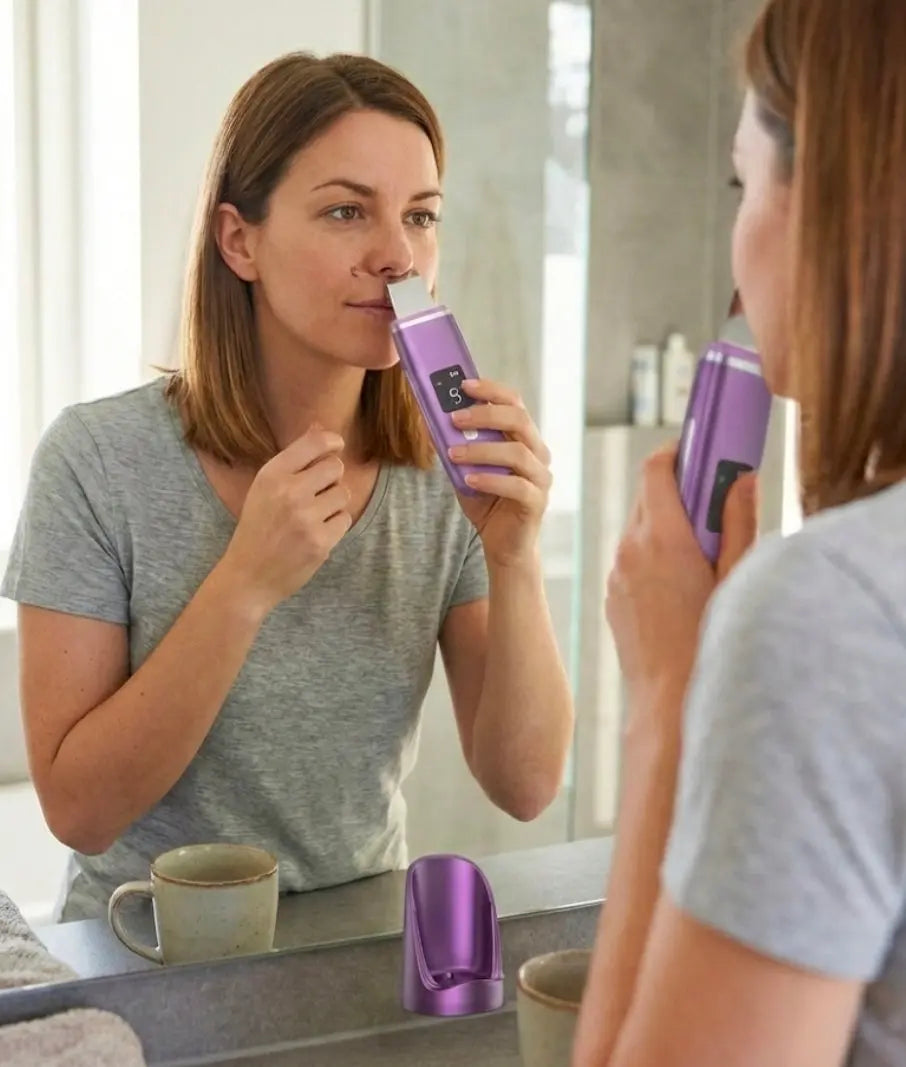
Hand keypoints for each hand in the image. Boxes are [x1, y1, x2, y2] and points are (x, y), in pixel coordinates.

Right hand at [220, 426, 351, 613]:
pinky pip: (344, 519)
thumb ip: (294, 458)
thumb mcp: (265, 487)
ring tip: (312, 517)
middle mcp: (289, 493)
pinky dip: (334, 526)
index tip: (336, 445)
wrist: (248, 575)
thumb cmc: (258, 527)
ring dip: (333, 504)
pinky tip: (315, 533)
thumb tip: (319, 426)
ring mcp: (306, 518)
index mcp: (271, 475)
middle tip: (317, 493)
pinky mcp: (321, 542)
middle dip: (332, 478)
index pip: (314, 442)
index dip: (332, 441)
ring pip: (342, 494)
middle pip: (335, 467)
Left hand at [447, 378, 551, 567]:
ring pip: (518, 453)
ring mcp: (540, 478)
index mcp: (523, 440)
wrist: (502, 546)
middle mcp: (537, 454)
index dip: (492, 390)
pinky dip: (491, 480)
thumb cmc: (487, 503)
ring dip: (482, 450)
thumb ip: (454, 447)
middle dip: (486, 414)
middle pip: (519, 421)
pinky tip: (469, 480)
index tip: (464, 385)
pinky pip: (517, 485)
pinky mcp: (536, 502)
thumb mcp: (465, 470)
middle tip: (455, 417)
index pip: (514, 404)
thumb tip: (428, 421)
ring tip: (453, 453)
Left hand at [606, 443, 758, 715]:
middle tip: (711, 503)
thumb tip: (743, 478)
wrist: (668, 698)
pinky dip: (651, 556)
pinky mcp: (612, 594)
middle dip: (678, 492)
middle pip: (649, 497)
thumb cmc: (709, 640)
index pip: (656, 469)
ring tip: (698, 552)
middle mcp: (631, 548)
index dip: (676, 453)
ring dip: (665, 527)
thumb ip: (739, 522)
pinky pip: (631, 559)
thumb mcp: (736, 578)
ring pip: (639, 529)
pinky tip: (677, 583)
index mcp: (663, 538)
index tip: (698, 453)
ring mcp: (617, 572)